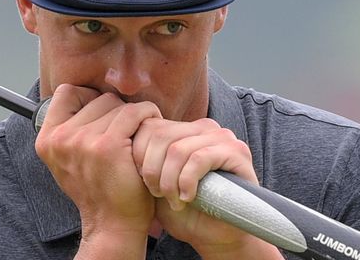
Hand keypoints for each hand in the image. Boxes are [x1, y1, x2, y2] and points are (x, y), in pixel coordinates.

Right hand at [34, 84, 161, 256]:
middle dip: (115, 110)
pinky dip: (148, 115)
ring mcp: (82, 141)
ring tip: (138, 132)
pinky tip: (151, 126)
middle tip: (126, 129)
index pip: (66, 93)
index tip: (103, 114)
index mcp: (47, 140)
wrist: (112, 223)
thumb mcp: (71, 159)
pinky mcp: (107, 146)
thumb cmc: (99, 190)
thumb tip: (89, 94)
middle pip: (96, 98)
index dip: (88, 97)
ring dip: (133, 115)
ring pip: (116, 105)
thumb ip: (73, 128)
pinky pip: (133, 113)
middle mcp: (60, 139)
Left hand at [132, 118, 281, 258]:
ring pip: (178, 149)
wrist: (214, 235)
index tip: (142, 182)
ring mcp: (222, 137)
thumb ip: (143, 159)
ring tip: (173, 200)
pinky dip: (186, 181)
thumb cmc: (183, 208)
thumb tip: (123, 140)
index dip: (138, 155)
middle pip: (161, 135)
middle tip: (156, 194)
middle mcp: (204, 127)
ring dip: (169, 180)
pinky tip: (187, 198)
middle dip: (152, 170)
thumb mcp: (156, 180)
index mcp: (184, 128)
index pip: (149, 125)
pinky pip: (199, 159)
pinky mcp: (237, 152)